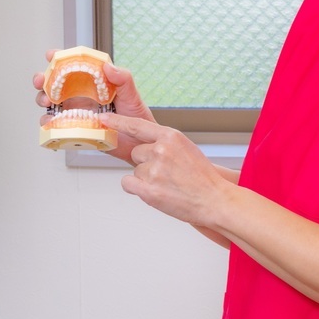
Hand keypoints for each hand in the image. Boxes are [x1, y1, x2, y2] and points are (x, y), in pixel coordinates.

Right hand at [32, 49, 156, 163]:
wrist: (138, 143)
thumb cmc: (136, 117)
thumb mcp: (132, 94)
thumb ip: (123, 78)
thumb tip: (108, 67)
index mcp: (91, 82)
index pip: (72, 66)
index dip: (58, 59)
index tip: (51, 56)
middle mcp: (80, 95)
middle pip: (54, 83)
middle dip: (43, 79)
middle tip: (42, 81)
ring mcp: (75, 112)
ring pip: (50, 102)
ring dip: (42, 98)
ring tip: (48, 102)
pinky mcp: (73, 128)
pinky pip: (55, 125)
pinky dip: (48, 122)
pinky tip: (50, 121)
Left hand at [106, 112, 230, 227]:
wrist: (214, 200)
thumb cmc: (202, 177)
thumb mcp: (185, 148)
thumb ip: (163, 143)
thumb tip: (143, 144)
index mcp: (170, 136)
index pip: (136, 125)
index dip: (118, 122)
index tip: (104, 118)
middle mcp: (160, 151)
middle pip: (136, 153)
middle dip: (146, 162)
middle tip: (167, 173)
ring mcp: (154, 171)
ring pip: (135, 170)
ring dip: (146, 178)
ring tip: (167, 184)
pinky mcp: (149, 190)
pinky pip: (128, 183)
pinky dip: (137, 189)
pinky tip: (155, 191)